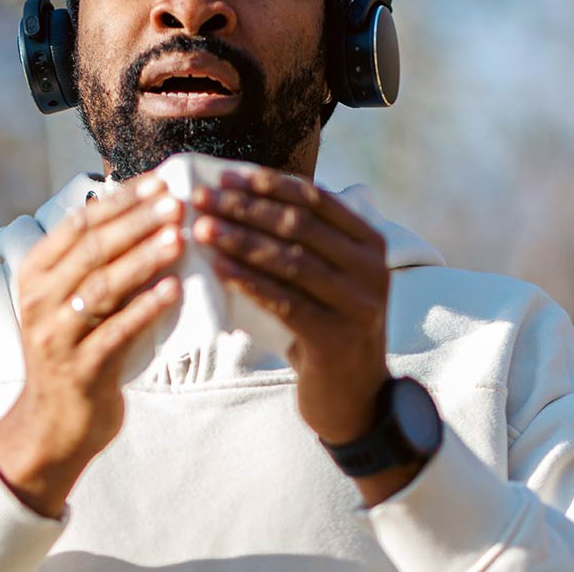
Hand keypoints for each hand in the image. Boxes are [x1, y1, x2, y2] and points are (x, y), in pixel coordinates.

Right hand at [0, 174, 185, 517]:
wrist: (54, 424)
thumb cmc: (75, 350)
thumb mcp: (72, 301)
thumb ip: (95, 262)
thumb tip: (145, 210)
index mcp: (36, 274)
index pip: (78, 225)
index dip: (120, 201)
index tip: (159, 182)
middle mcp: (39, 300)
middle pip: (92, 250)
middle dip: (137, 222)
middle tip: (177, 202)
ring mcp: (55, 336)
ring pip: (102, 286)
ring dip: (144, 258)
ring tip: (180, 237)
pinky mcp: (79, 369)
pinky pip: (116, 332)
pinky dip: (144, 308)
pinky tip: (173, 289)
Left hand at [191, 168, 421, 502]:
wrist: (352, 397)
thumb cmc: (326, 325)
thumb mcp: (327, 278)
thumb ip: (303, 241)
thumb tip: (238, 196)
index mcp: (370, 243)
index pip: (316, 199)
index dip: (269, 184)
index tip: (225, 176)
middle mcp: (371, 269)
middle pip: (299, 226)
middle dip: (245, 208)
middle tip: (202, 198)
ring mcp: (358, 304)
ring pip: (289, 260)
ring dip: (240, 240)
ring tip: (201, 228)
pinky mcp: (336, 338)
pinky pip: (283, 301)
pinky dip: (248, 281)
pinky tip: (218, 268)